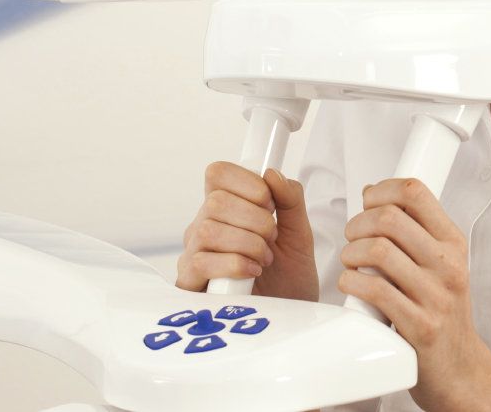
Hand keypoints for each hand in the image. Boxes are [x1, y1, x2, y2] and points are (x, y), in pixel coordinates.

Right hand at [176, 162, 318, 302]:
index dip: (247, 182)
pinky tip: (252, 271)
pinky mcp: (190, 284)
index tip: (270, 203)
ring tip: (264, 259)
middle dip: (256, 219)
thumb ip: (290, 199)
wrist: (291, 316)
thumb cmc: (290, 277)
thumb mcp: (299, 233)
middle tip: (272, 238)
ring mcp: (194, 254)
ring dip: (248, 243)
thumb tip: (271, 173)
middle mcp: (204, 227)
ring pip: (208, 229)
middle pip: (216, 200)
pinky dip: (234, 264)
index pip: (218, 174)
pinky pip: (200, 262)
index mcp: (226, 209)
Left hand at [338, 178, 490, 411]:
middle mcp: (447, 266)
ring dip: (350, 254)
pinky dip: (351, 283)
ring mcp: (435, 296)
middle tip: (353, 237)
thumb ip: (413, 231)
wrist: (460, 368)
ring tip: (351, 264)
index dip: (382, 190)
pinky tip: (351, 286)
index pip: (416, 192)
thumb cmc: (443, 313)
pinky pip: (374, 290)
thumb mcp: (441, 264)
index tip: (368, 201)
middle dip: (357, 224)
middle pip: (389, 218)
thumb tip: (374, 193)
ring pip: (378, 251)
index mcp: (453, 243)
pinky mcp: (419, 326)